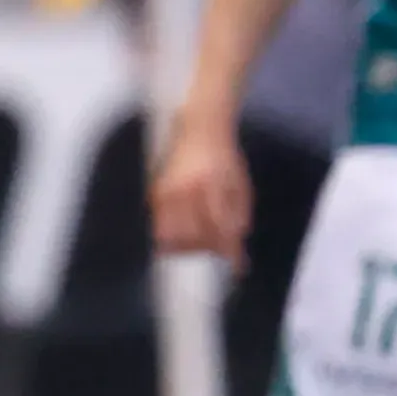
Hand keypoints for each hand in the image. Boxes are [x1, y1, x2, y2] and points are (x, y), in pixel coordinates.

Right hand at [147, 111, 250, 264]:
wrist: (199, 129)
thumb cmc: (225, 158)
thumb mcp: (241, 185)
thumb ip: (239, 215)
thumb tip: (235, 246)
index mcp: (211, 186)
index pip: (219, 228)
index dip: (229, 250)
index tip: (237, 266)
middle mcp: (186, 190)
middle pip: (192, 237)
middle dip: (207, 248)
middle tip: (218, 249)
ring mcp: (167, 192)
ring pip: (170, 237)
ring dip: (187, 247)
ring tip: (200, 241)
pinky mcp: (155, 194)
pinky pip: (158, 227)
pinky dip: (170, 238)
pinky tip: (184, 234)